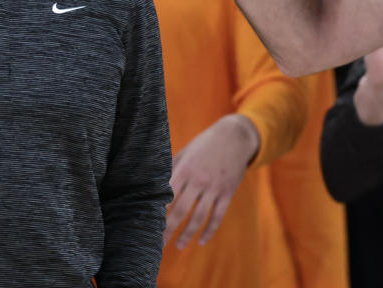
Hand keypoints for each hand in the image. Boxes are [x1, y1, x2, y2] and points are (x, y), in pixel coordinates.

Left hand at [164, 114, 259, 248]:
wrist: (234, 137)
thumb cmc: (205, 144)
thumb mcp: (186, 152)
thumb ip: (172, 168)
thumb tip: (155, 183)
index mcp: (185, 169)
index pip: (167, 195)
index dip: (157, 211)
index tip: (147, 224)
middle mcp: (199, 180)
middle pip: (180, 211)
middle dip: (168, 229)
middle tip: (158, 243)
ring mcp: (214, 188)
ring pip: (199, 217)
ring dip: (187, 234)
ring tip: (178, 245)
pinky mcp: (227, 193)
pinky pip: (218, 216)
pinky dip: (209, 230)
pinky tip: (201, 241)